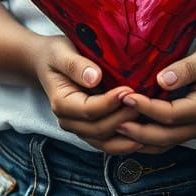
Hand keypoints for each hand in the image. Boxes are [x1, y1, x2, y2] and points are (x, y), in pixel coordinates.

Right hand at [29, 34, 143, 153]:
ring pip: (104, 141)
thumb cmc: (56, 55)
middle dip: (122, 118)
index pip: (88, 110)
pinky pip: (107, 142)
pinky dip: (124, 142)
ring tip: (148, 125)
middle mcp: (69, 121)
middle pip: (98, 129)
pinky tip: (143, 137)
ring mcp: (79, 128)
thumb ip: (76, 65)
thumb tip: (94, 78)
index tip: (128, 90)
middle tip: (144, 103)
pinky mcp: (90, 129)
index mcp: (62, 103)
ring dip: (126, 136)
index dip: (110, 103)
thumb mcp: (61, 53)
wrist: (47, 63)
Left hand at [114, 41, 195, 153]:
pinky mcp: (190, 131)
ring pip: (163, 144)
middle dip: (135, 131)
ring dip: (137, 140)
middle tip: (111, 120)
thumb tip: (162, 80)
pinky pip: (165, 141)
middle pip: (163, 137)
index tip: (125, 96)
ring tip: (113, 128)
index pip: (169, 114)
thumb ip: (187, 68)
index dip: (145, 108)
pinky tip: (127, 132)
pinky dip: (145, 140)